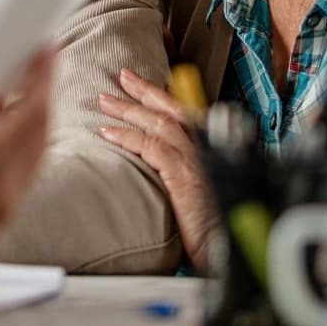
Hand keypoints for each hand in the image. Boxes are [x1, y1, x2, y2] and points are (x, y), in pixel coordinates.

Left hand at [98, 68, 219, 270]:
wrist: (221, 247)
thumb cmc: (209, 224)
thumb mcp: (194, 190)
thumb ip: (178, 168)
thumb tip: (152, 157)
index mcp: (208, 150)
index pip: (182, 112)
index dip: (159, 95)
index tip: (137, 83)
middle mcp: (205, 151)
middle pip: (172, 110)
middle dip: (144, 91)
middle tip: (122, 78)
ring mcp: (196, 162)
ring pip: (159, 124)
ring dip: (130, 110)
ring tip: (105, 102)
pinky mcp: (184, 176)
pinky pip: (152, 148)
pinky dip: (128, 138)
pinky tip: (108, 134)